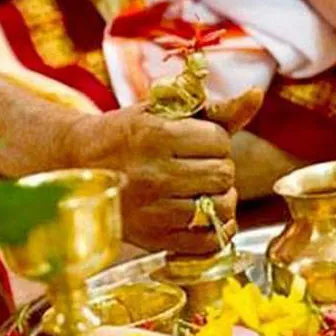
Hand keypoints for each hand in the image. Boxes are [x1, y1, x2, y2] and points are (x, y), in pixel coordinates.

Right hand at [64, 105, 236, 254]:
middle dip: (219, 166)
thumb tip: (257, 95)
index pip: (219, 140)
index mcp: (155, 135)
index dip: (215, 139)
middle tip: (199, 165)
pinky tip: (204, 215)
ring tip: (202, 189)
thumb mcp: (163, 112)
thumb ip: (215, 109)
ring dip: (220, 197)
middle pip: (223, 174)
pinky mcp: (154, 239)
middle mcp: (153, 174)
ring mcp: (153, 211)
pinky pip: (208, 241)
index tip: (197, 140)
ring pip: (221, 208)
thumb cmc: (127, 134)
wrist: (78, 167)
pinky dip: (216, 228)